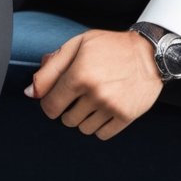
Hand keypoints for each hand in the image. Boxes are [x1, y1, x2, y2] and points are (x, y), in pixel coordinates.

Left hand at [24, 28, 163, 139]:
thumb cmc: (110, 47)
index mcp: (79, 74)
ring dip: (84, 118)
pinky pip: (101, 135)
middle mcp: (94, 92)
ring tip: (95, 99)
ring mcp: (111, 106)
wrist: (149, 53)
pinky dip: (100, 126)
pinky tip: (105, 109)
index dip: (50, 103)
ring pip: (83, 128)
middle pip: (66, 120)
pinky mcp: (126, 116)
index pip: (49, 106)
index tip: (58, 97)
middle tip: (80, 95)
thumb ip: (51, 68)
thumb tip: (31, 93)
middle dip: (69, 109)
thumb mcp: (77, 45)